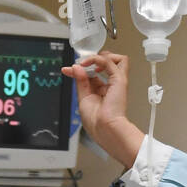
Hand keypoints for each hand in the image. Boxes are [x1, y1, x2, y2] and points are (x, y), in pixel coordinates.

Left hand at [61, 51, 145, 167]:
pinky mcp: (120, 79)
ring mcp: (115, 82)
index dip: (79, 69)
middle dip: (89, 60)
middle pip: (102, 63)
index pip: (92, 73)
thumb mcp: (83, 97)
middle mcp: (109, 85)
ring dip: (96, 57)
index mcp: (100, 91)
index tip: (67, 69)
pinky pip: (114, 61)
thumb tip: (77, 67)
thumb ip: (80, 81)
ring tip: (86, 63)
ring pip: (112, 58)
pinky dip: (99, 59)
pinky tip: (90, 64)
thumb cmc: (96, 121)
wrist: (104, 128)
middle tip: (79, 65)